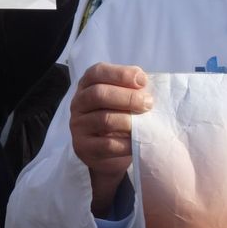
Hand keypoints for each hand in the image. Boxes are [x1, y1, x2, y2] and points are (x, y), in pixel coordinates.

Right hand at [69, 62, 150, 214]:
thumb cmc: (120, 121)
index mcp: (87, 86)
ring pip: (104, 119)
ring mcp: (78, 126)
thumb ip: (132, 90)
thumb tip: (144, 82)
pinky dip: (127, 143)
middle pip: (99, 94)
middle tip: (149, 103)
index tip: (143, 80)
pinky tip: (138, 142)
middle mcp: (78, 103)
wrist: (109, 155)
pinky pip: (107, 144)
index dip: (120, 74)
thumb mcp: (123, 102)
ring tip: (146, 125)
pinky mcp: (83, 147)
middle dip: (128, 98)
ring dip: (129, 121)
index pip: (97, 72)